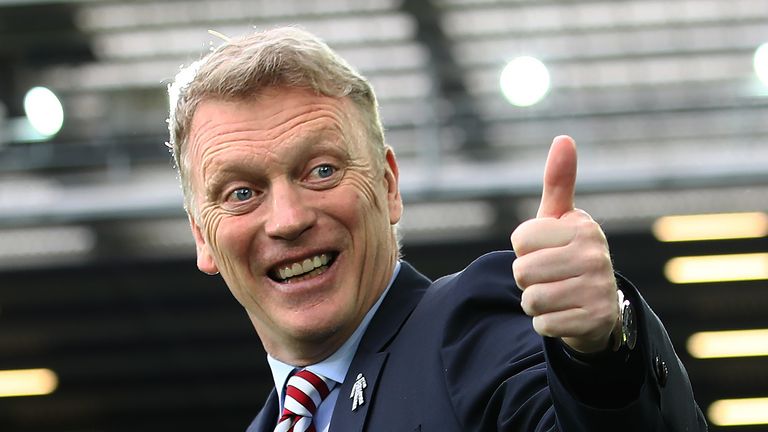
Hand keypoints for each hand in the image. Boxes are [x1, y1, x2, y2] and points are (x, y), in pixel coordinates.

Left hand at [510, 136, 618, 353]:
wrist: (597, 307)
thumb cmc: (568, 254)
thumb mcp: (560, 219)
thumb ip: (558, 182)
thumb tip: (564, 138)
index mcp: (583, 227)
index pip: (520, 240)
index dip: (524, 249)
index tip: (545, 250)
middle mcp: (596, 256)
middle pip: (522, 271)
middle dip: (527, 279)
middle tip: (550, 277)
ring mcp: (598, 289)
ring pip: (531, 299)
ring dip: (534, 302)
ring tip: (555, 295)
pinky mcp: (595, 321)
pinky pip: (542, 324)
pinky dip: (545, 323)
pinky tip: (564, 315)